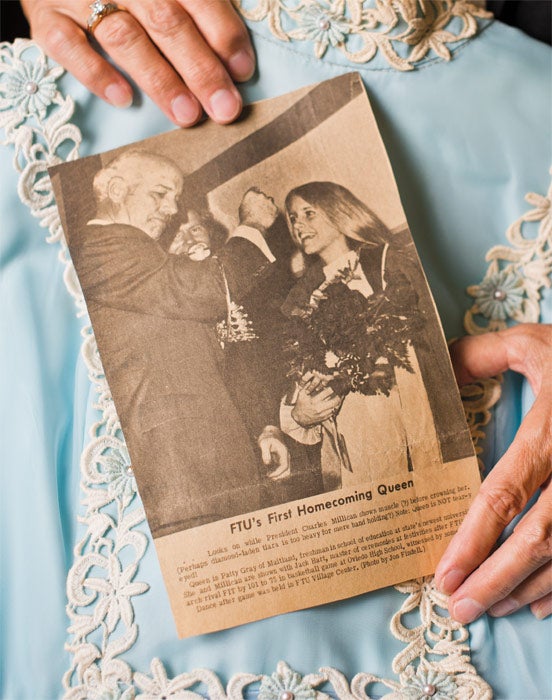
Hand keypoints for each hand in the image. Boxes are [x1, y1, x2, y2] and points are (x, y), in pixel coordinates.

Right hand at [21, 0, 253, 125]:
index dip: (222, 33)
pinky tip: (123, 99)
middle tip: (225, 109)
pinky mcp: (48, 16)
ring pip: (125, 37)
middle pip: (167, 22)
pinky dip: (96, 72)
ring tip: (187, 115)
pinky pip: (67, 45)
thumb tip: (234, 59)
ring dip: (160, 79)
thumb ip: (195, 9)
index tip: (243, 72)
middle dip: (200, 68)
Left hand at [258, 427, 289, 480]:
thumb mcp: (264, 443)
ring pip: (286, 470)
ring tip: (270, 477)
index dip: (278, 472)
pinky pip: (283, 468)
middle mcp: (286, 455)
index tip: (270, 475)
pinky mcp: (281, 459)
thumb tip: (267, 463)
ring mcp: (284, 457)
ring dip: (280, 475)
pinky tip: (270, 473)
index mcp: (283, 452)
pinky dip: (278, 473)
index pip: (284, 466)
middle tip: (269, 478)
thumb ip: (265, 453)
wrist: (270, 433)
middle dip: (279, 476)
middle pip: (287, 470)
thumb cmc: (266, 438)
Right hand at [291, 373, 342, 427]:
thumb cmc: (301, 404)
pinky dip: (335, 406)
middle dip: (339, 394)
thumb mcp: (301, 393)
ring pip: (336, 406)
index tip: (335, 384)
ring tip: (340, 395)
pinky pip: (333, 411)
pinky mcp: (325, 418)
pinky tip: (335, 402)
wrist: (299, 418)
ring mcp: (323, 414)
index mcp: (313, 400)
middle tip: (341, 390)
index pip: (327, 392)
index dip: (333, 387)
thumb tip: (313, 377)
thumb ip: (307, 385)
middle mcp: (319, 408)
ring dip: (339, 400)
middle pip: (334, 400)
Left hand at [435, 324, 551, 622]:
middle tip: (459, 609)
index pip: (506, 494)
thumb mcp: (531, 344)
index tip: (446, 574)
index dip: (474, 539)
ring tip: (488, 607)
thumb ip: (479, 355)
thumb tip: (432, 372)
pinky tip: (539, 601)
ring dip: (528, 587)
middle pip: (538, 538)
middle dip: (496, 580)